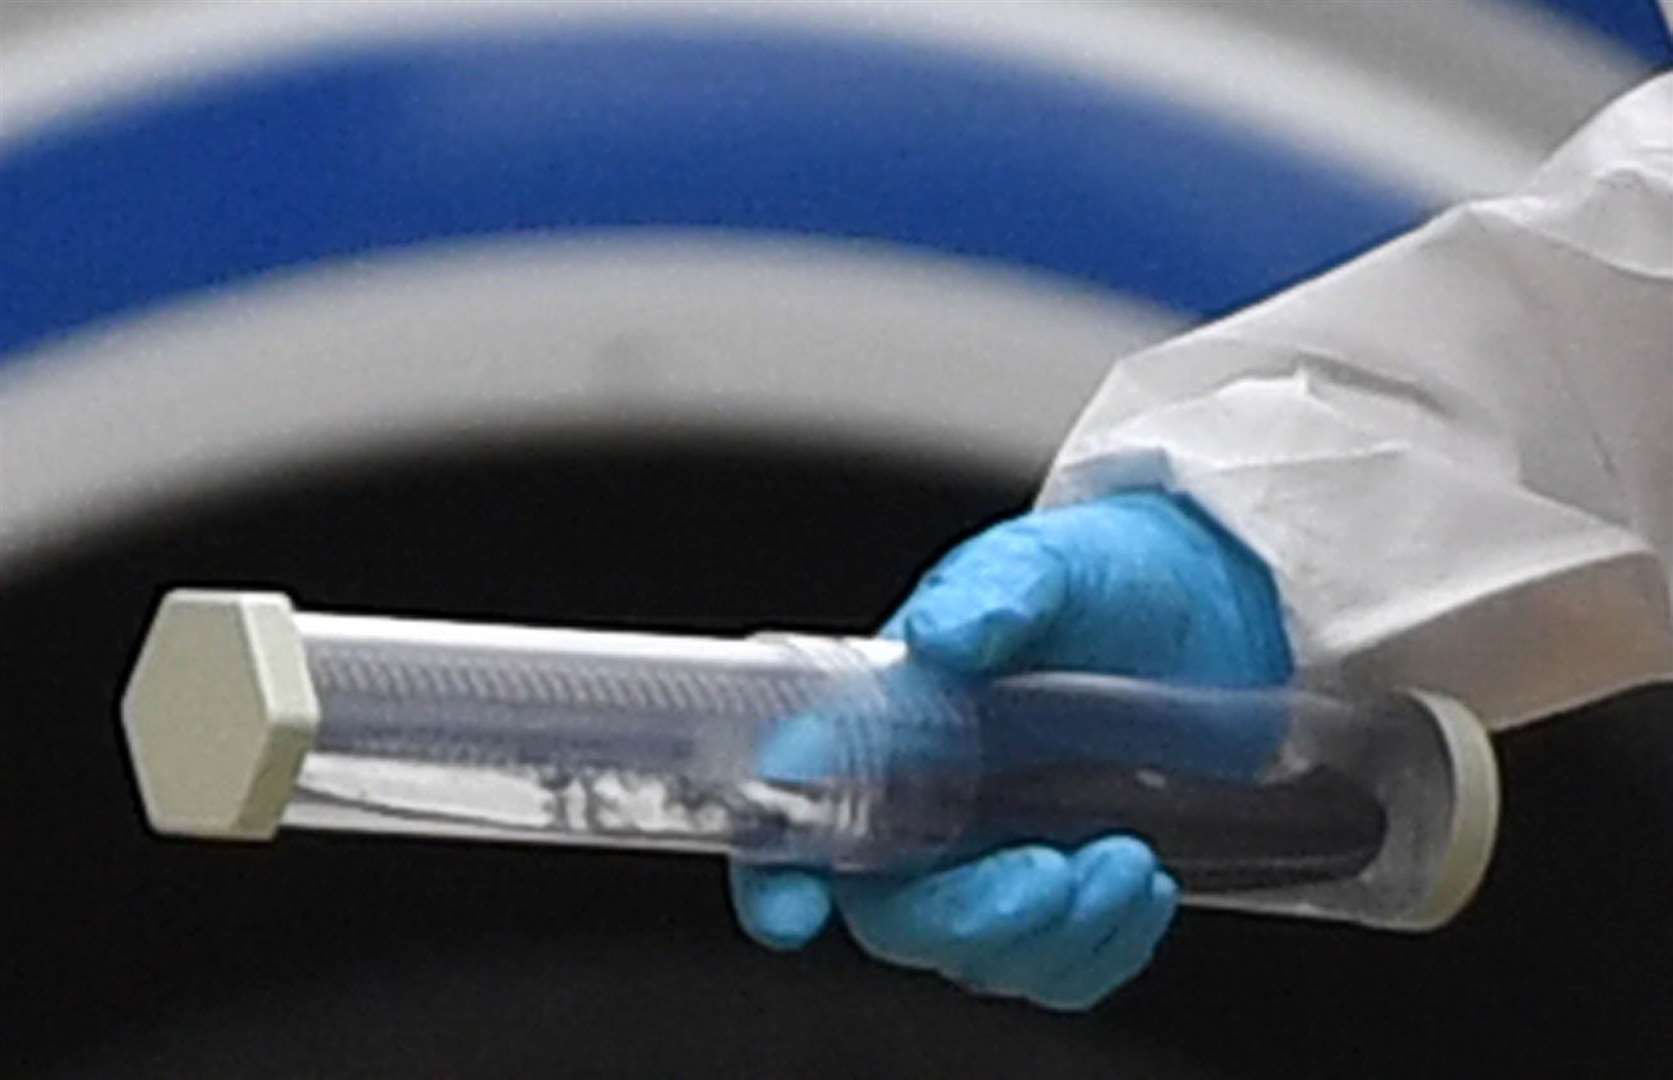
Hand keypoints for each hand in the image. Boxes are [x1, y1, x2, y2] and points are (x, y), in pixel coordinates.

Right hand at [729, 490, 1291, 1009]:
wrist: (1210, 604)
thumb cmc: (1100, 580)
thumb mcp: (1045, 565)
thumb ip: (990, 595)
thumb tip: (942, 633)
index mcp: (887, 727)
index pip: (794, 817)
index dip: (775, 872)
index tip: (795, 907)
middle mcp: (926, 806)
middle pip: (895, 913)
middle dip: (967, 918)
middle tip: (1046, 874)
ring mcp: (994, 855)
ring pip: (982, 955)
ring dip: (1055, 932)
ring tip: (1126, 857)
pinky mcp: (1065, 891)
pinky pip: (1062, 968)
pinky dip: (1106, 945)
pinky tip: (1142, 880)